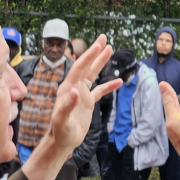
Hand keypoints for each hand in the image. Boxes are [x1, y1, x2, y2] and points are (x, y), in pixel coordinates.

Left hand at [21, 35, 120, 179]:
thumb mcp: (62, 119)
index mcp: (67, 88)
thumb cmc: (60, 131)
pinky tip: (119, 82)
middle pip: (86, 66)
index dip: (89, 55)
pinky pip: (99, 90)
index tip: (99, 44)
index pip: (80, 67)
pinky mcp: (87, 103)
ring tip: (110, 50)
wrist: (62, 142)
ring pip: (93, 74)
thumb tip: (76, 91)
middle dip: (95, 52)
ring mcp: (81, 94)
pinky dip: (108, 85)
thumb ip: (67, 105)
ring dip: (101, 62)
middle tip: (104, 38)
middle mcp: (74, 87)